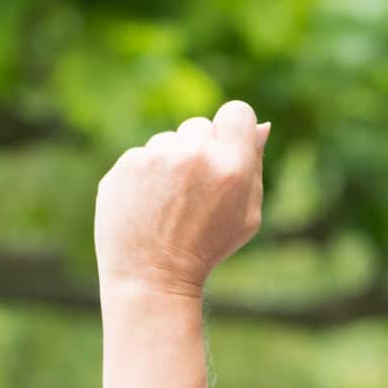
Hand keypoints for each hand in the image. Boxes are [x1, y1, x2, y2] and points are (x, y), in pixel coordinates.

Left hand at [95, 100, 268, 299]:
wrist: (152, 276)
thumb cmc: (207, 248)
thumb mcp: (246, 216)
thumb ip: (254, 167)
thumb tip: (261, 127)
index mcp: (231, 166)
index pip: (238, 111)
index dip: (235, 128)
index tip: (228, 146)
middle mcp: (194, 154)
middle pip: (201, 124)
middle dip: (201, 149)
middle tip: (195, 190)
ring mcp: (155, 157)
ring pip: (169, 140)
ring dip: (171, 161)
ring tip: (169, 202)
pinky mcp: (125, 164)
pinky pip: (142, 155)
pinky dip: (145, 175)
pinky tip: (148, 206)